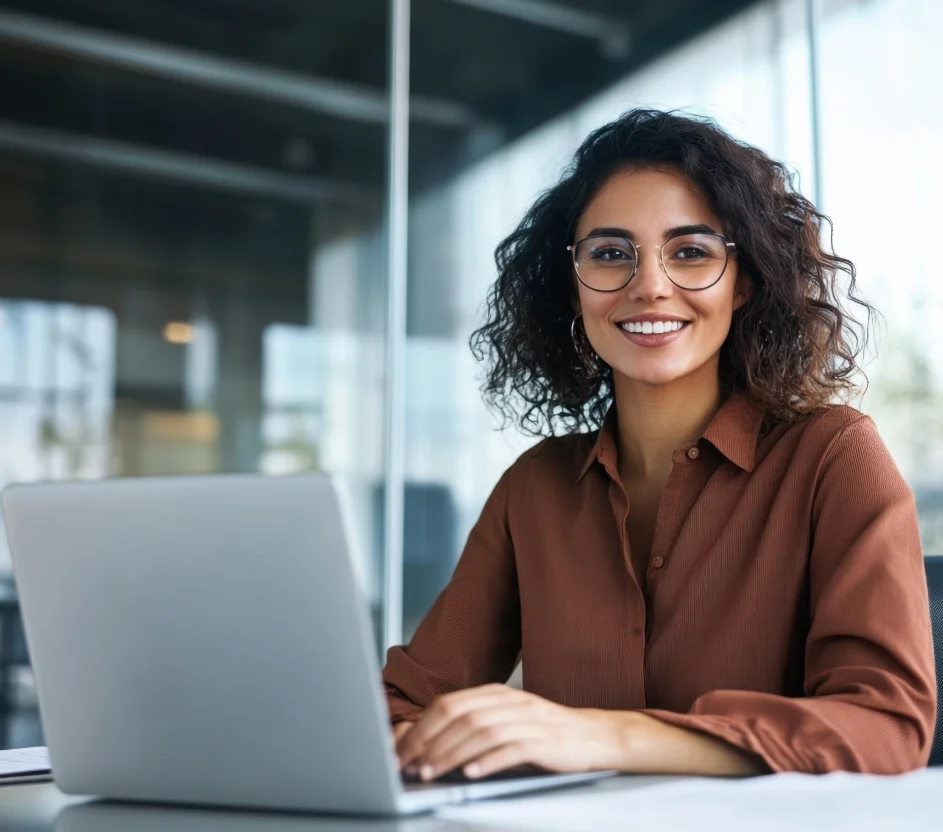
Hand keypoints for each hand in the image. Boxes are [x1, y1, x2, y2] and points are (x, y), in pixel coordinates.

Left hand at [394, 684, 621, 780]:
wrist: (593, 736)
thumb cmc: (544, 733)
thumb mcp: (507, 720)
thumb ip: (475, 724)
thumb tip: (429, 743)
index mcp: (497, 693)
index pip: (449, 704)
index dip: (421, 727)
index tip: (402, 751)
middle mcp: (510, 701)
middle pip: (460, 716)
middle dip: (429, 741)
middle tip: (409, 765)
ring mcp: (528, 719)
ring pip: (480, 732)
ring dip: (451, 754)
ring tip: (431, 773)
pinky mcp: (545, 741)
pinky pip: (511, 749)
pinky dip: (488, 761)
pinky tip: (471, 773)